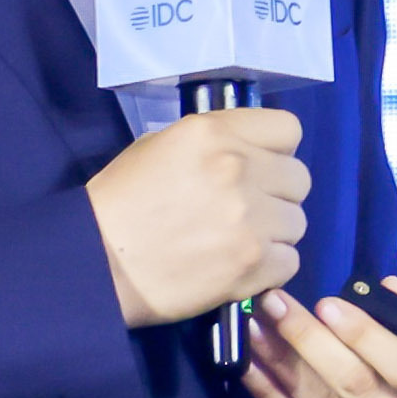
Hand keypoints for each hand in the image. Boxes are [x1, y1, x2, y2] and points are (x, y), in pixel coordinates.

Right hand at [85, 105, 309, 326]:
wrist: (97, 264)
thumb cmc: (119, 202)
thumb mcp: (159, 146)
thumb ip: (212, 143)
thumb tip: (248, 152)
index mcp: (214, 133)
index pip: (288, 130)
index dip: (276, 151)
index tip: (259, 167)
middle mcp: (239, 169)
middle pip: (299, 178)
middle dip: (277, 194)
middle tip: (248, 210)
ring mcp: (251, 219)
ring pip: (297, 222)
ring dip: (275, 233)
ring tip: (240, 242)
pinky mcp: (253, 264)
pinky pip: (290, 261)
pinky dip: (270, 268)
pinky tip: (240, 266)